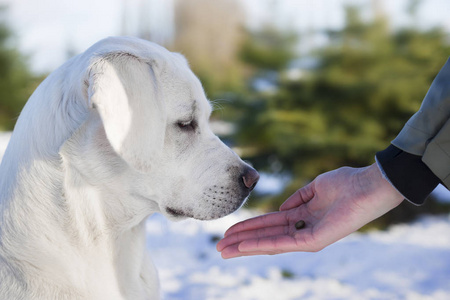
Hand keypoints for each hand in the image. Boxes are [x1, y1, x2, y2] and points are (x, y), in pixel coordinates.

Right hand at [216, 163, 403, 257]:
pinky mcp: (314, 240)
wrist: (370, 184)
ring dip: (246, 246)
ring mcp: (308, 236)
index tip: (229, 231)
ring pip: (270, 243)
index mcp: (303, 216)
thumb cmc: (348, 182)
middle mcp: (303, 228)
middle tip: (219, 247)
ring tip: (224, 249)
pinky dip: (262, 244)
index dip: (249, 227)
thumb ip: (298, 198)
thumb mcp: (316, 187)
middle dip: (242, 241)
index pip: (270, 224)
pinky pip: (283, 243)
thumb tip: (281, 208)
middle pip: (266, 237)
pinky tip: (244, 245)